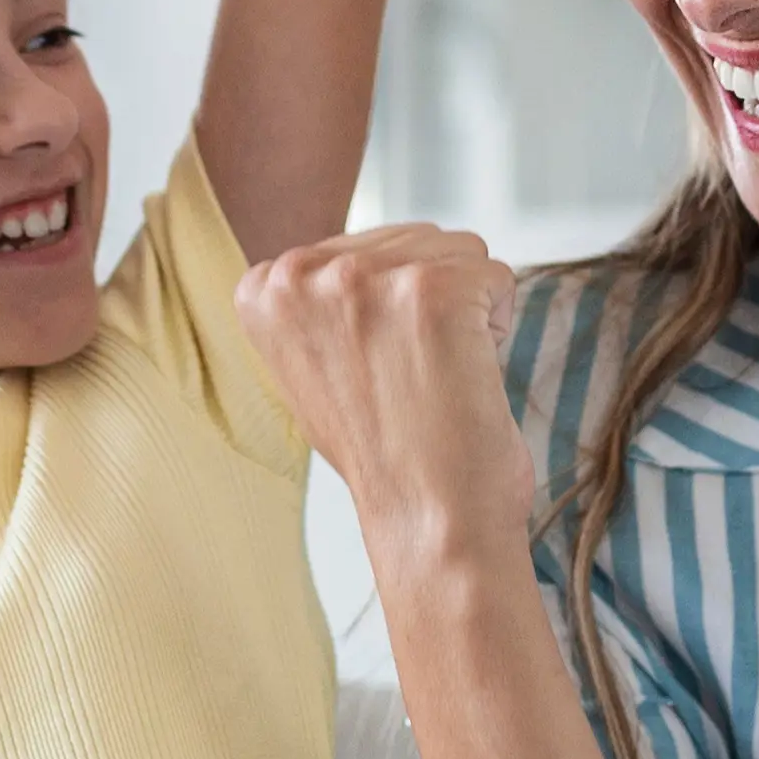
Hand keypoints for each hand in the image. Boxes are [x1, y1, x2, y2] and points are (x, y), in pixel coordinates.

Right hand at [234, 224, 536, 550]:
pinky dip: (495, 325)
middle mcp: (301, 274)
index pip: (363, 246)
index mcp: (262, 288)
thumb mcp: (315, 362)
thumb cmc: (385, 451)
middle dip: (427, 304)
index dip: (384, 309)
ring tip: (432, 378)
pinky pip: (496, 275)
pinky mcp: (431, 290)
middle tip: (406, 380)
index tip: (369, 369)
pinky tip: (463, 376)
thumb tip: (353, 254)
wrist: (427, 520)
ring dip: (464, 312)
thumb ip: (322, 299)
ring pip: (457, 252)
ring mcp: (364, 279)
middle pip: (412, 239)